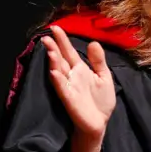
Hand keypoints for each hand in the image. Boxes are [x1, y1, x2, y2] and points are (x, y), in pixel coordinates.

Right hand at [41, 26, 115, 151]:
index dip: (63, 40)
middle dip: (54, 48)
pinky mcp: (69, 100)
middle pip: (60, 59)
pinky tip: (54, 72)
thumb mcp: (103, 76)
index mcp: (80, 70)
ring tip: (50, 49)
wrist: (100, 123)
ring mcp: (69, 88)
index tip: (55, 27)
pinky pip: (62, 89)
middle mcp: (72, 77)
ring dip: (53, 61)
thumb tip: (93, 42)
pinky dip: (58, 81)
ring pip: (58, 72)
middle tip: (46, 35)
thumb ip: (98, 60)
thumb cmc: (101, 101)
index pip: (69, 52)